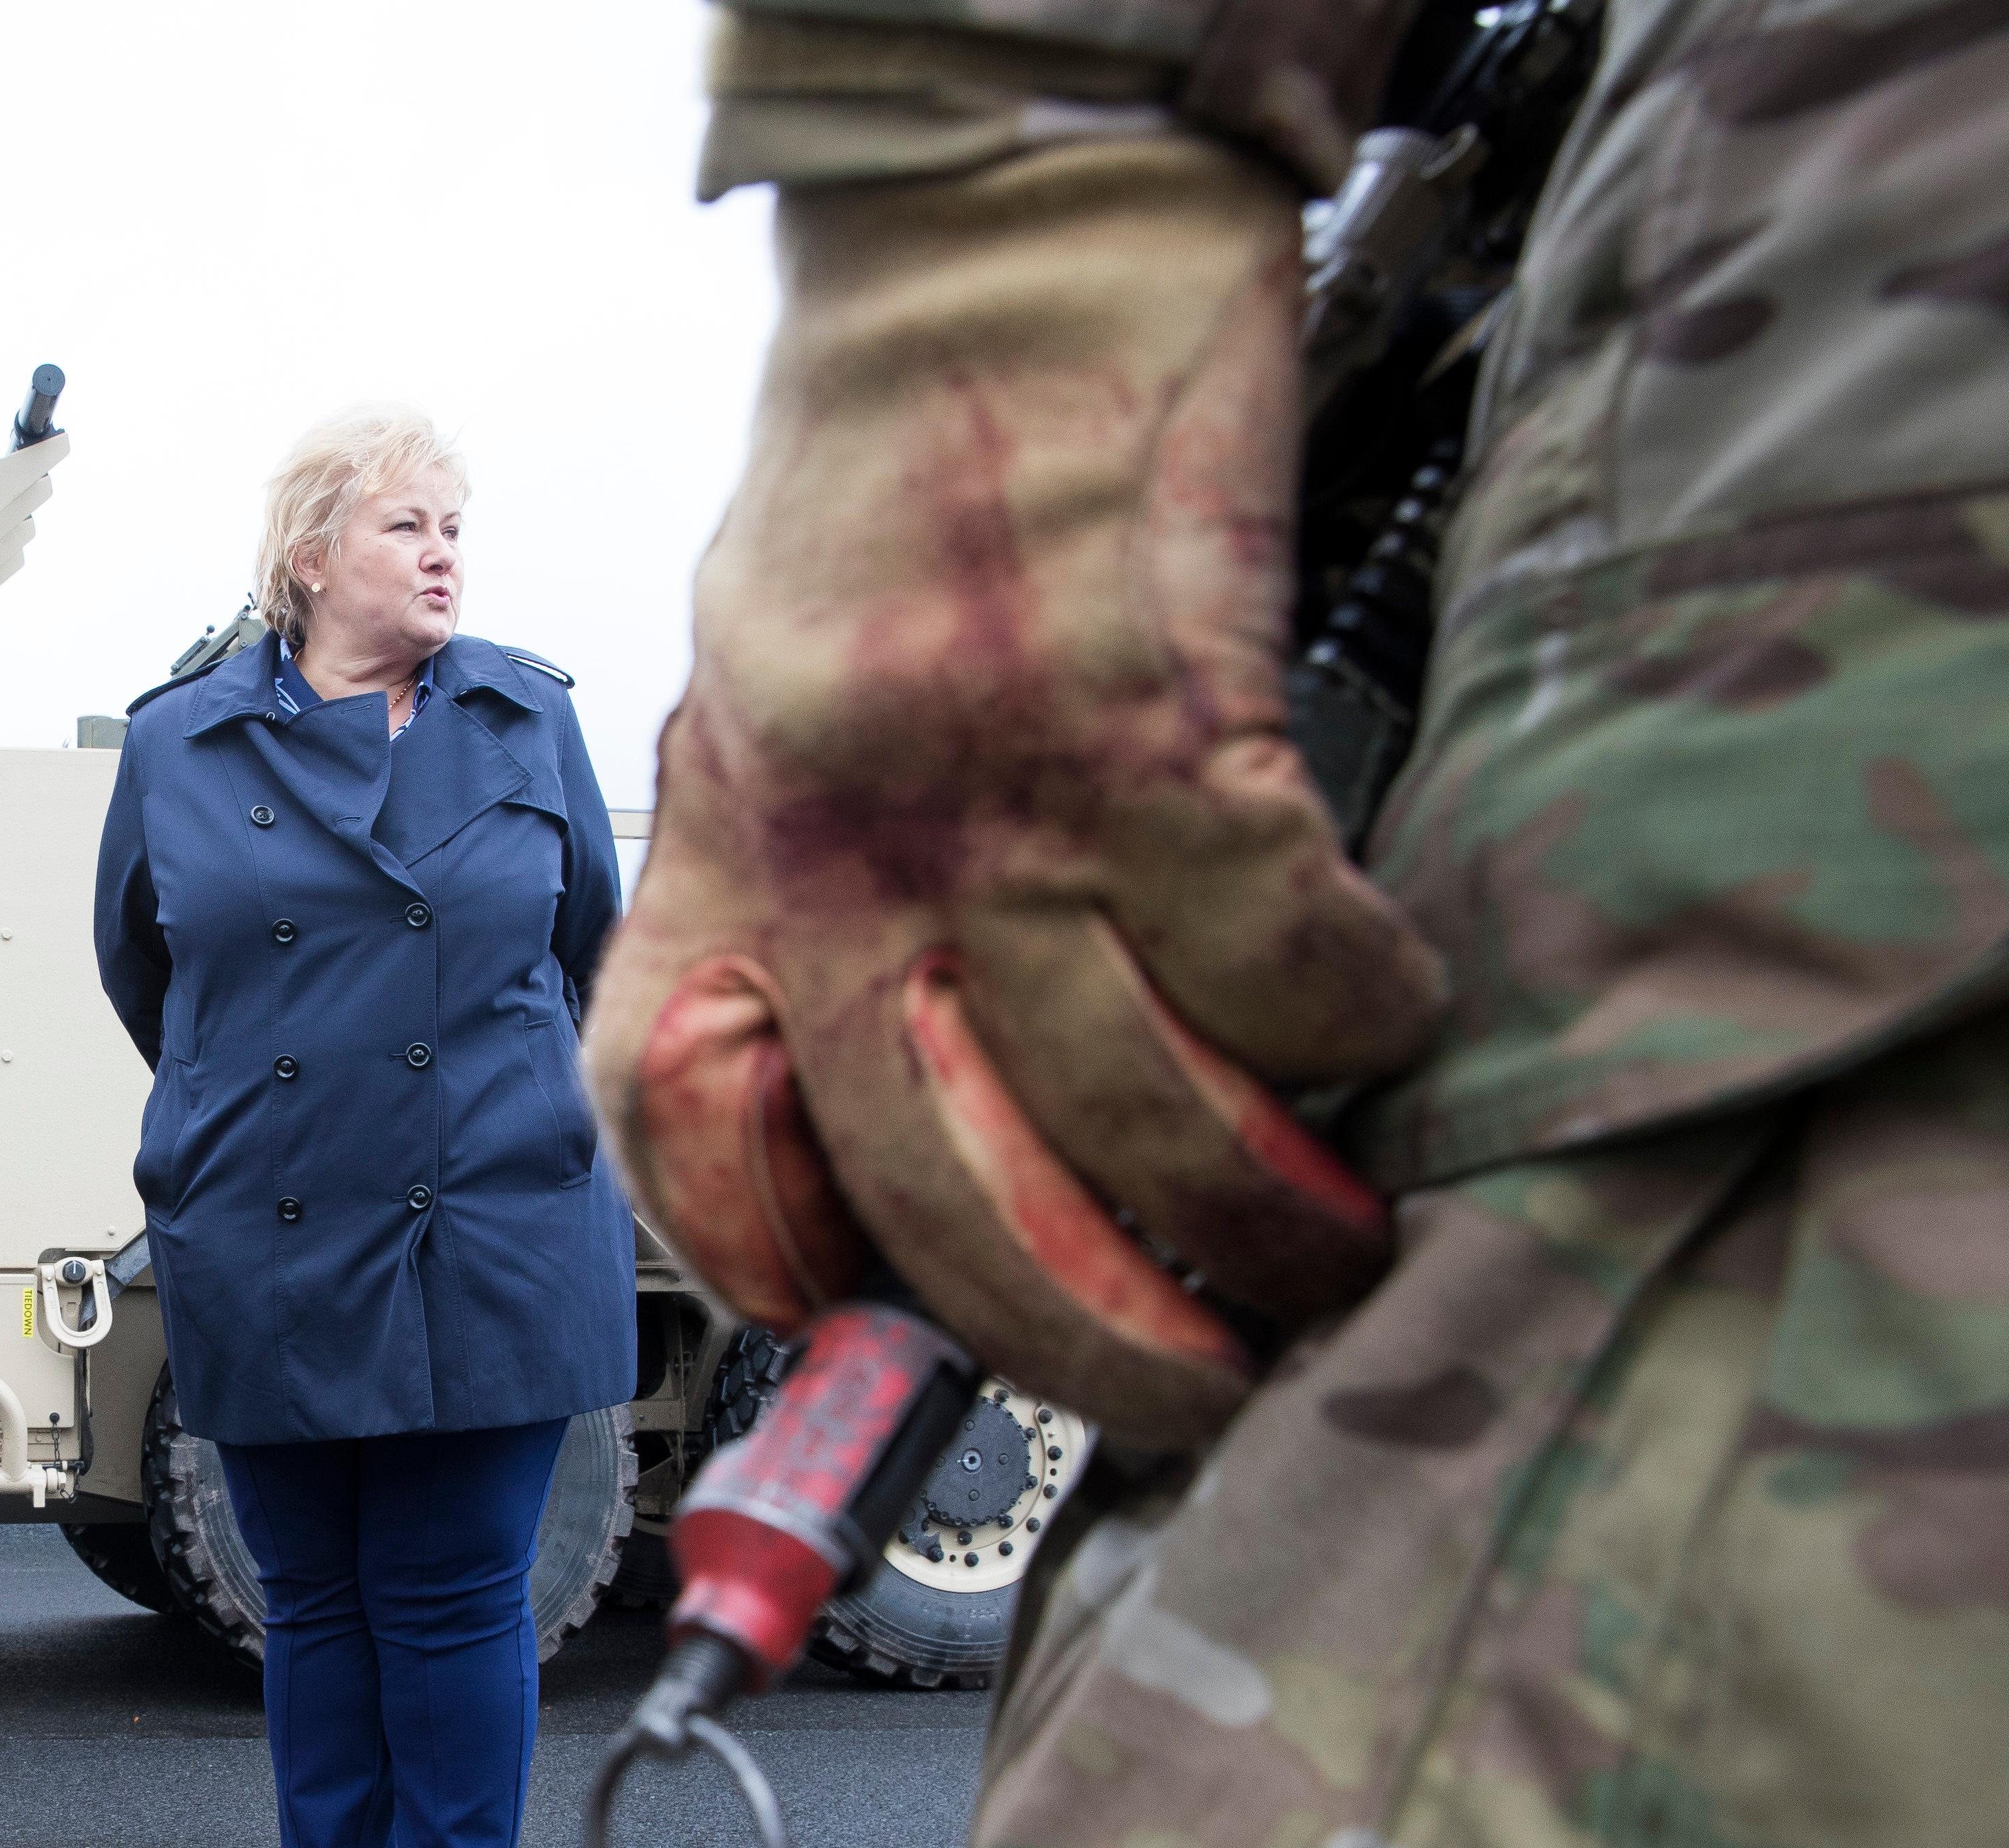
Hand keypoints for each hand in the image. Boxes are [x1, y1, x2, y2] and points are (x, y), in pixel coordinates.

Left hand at [585, 137, 1443, 1446]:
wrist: (987, 255)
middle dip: (1092, 1345)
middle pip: (948, 1194)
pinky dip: (1355, 1028)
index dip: (767, 1264)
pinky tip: (1381, 1020)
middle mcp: (835, 850)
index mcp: (720, 848)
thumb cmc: (890, 484)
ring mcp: (991, 801)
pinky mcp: (1151, 729)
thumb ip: (804, 891)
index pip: (670, 1122)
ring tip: (1329, 1250)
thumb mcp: (767, 705)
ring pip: (1139, 1119)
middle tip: (1199, 1388)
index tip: (870, 1332)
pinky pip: (1277, 965)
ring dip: (1266, 1227)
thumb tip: (888, 1093)